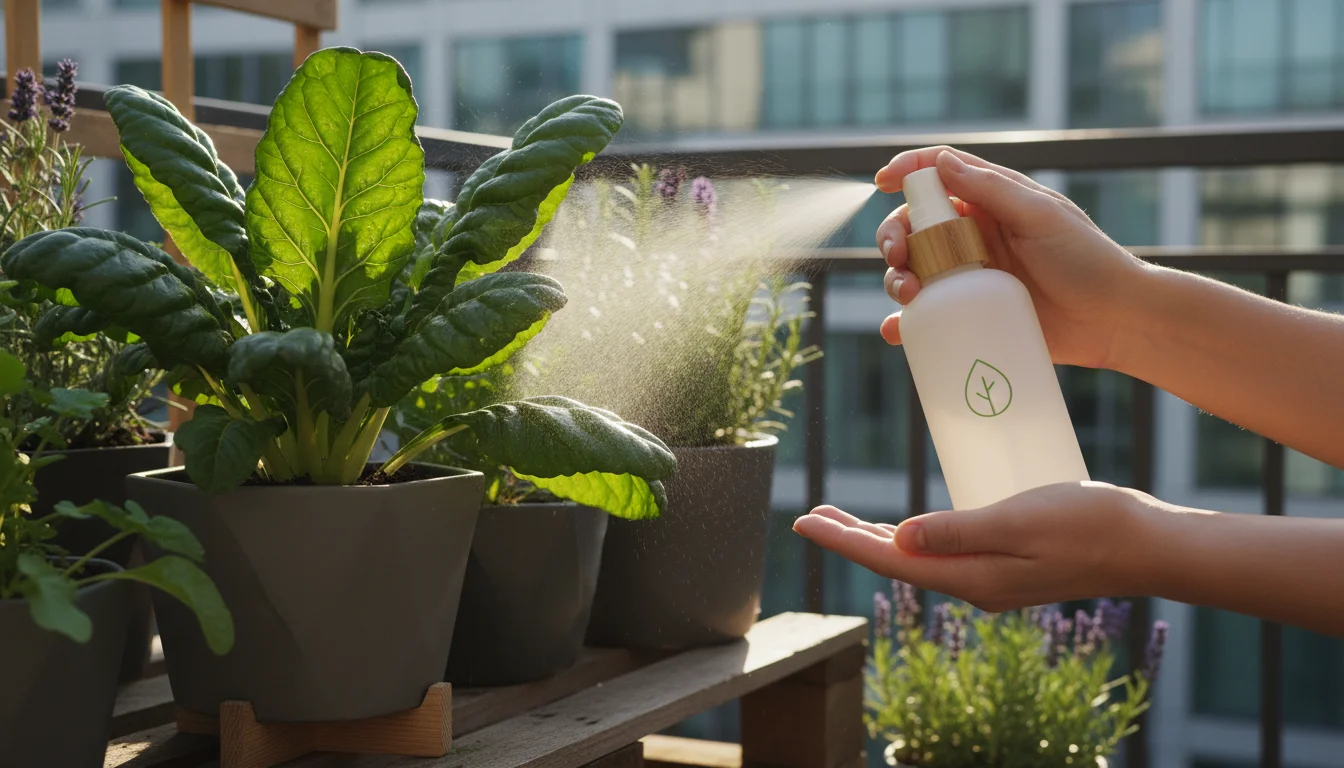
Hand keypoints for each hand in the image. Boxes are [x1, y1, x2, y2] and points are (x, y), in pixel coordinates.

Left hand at [792, 482, 1152, 611]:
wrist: (1147, 544)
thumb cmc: (1089, 524)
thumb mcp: (1017, 521)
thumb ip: (956, 531)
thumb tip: (897, 538)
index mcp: (971, 577)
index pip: (889, 559)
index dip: (843, 540)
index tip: (805, 521)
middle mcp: (974, 585)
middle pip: (896, 561)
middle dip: (850, 538)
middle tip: (811, 514)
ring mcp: (991, 579)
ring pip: (917, 558)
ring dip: (877, 538)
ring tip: (841, 520)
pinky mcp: (1006, 566)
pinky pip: (943, 554)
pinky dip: (913, 538)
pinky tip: (906, 528)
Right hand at [876, 147, 1150, 369]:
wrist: (1114, 322)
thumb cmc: (1087, 260)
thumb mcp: (1040, 217)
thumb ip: (991, 190)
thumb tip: (940, 162)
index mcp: (989, 203)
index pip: (938, 176)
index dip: (907, 171)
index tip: (882, 182)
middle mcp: (972, 237)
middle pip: (914, 227)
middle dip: (894, 237)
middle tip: (898, 257)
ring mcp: (969, 277)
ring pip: (913, 271)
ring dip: (895, 278)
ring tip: (908, 295)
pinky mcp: (971, 315)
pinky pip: (927, 317)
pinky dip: (903, 324)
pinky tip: (898, 330)